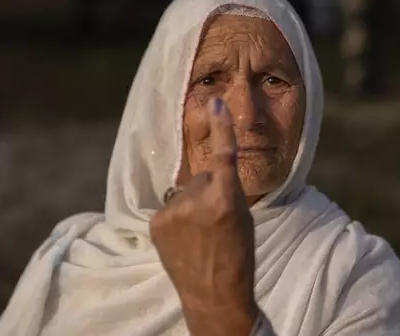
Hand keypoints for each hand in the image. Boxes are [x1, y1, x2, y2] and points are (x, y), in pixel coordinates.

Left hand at [150, 98, 257, 335]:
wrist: (214, 297)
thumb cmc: (238, 258)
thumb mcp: (243, 219)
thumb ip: (227, 191)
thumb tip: (210, 173)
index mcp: (224, 201)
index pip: (224, 156)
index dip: (222, 127)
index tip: (216, 103)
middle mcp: (195, 202)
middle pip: (202, 177)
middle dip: (209, 190)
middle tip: (216, 222)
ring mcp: (171, 213)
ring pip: (185, 192)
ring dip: (192, 204)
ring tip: (199, 234)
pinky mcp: (155, 224)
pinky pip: (170, 207)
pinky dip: (177, 217)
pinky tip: (185, 238)